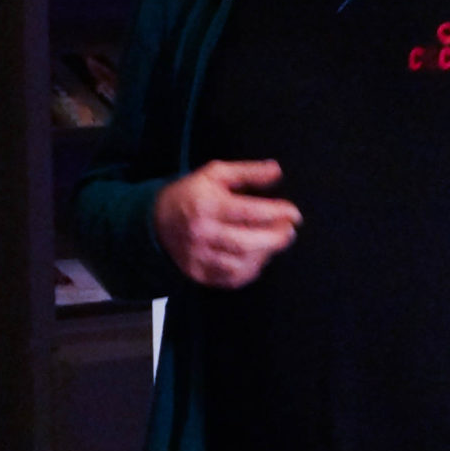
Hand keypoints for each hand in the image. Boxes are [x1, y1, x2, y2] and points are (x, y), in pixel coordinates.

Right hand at [153, 160, 301, 288]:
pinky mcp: (198, 273)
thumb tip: (277, 171)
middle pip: (247, 243)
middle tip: (289, 231)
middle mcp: (202, 234)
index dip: (276, 213)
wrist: (155, 220)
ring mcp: (199, 257)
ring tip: (273, 242)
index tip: (294, 213)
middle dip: (276, 238)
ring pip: (241, 264)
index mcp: (207, 206)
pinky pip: (231, 279)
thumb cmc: (191, 194)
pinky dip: (250, 271)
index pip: (248, 212)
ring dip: (265, 255)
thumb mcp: (215, 174)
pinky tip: (256, 258)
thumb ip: (247, 172)